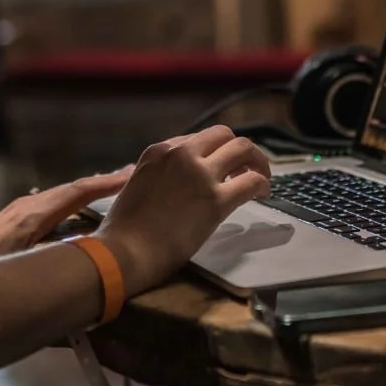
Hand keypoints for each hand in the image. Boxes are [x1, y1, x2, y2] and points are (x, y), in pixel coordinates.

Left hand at [0, 168, 133, 260]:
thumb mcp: (21, 269)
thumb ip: (54, 267)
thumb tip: (89, 265)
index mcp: (33, 214)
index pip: (77, 191)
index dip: (106, 183)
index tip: (132, 173)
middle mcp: (27, 207)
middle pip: (71, 189)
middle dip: (101, 183)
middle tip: (131, 176)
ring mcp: (18, 213)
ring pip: (60, 198)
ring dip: (86, 194)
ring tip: (112, 191)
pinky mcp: (12, 224)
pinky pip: (51, 208)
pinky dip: (71, 206)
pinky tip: (78, 216)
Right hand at [95, 125, 270, 296]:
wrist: (126, 251)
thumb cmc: (122, 228)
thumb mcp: (135, 185)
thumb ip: (156, 176)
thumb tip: (170, 182)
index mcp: (158, 151)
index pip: (196, 139)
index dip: (212, 153)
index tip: (218, 168)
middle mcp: (181, 154)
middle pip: (222, 135)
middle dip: (237, 149)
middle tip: (244, 168)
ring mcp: (200, 174)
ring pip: (242, 149)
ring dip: (256, 161)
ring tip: (260, 178)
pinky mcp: (216, 199)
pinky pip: (252, 181)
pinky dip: (262, 184)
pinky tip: (263, 194)